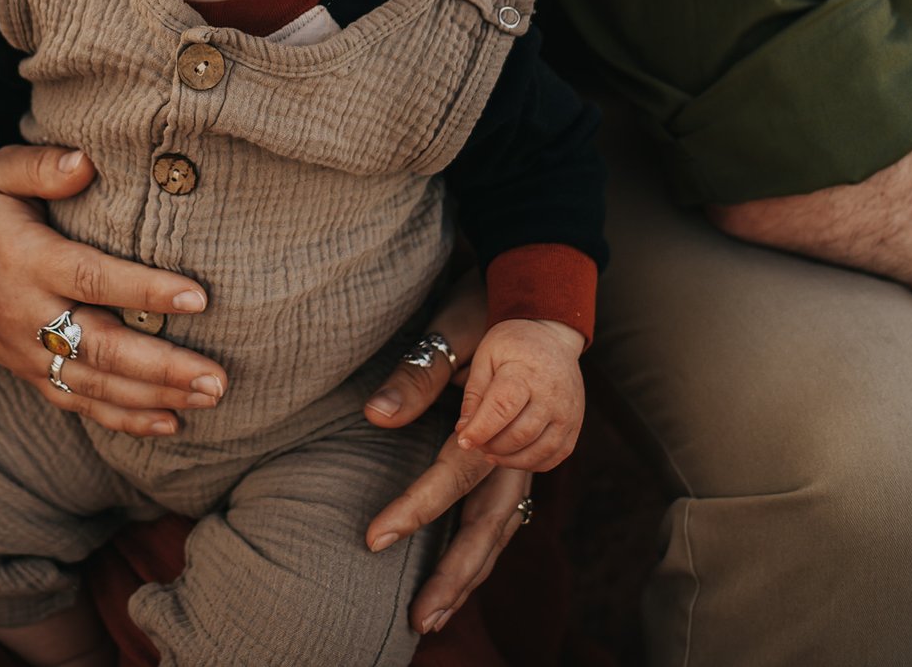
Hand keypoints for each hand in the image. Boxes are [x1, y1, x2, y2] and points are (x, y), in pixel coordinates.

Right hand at [0, 144, 229, 437]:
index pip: (92, 279)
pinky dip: (122, 419)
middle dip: (163, 367)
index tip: (198, 297)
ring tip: (210, 398)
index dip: (145, 290)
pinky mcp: (27, 373)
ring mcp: (24, 352)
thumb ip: (41, 165)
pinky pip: (76, 403)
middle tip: (218, 378)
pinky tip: (170, 423)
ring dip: (154, 397)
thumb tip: (88, 162)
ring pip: (94, 386)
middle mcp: (25, 315)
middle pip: (101, 348)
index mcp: (26, 261)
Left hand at [359, 280, 540, 634]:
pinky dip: (484, 552)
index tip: (374, 540)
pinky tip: (461, 576)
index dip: (417, 509)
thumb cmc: (487, 306)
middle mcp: (526, 446)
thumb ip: (417, 376)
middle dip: (455, 575)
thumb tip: (375, 416)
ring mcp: (534, 457)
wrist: (537, 293)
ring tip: (432, 616)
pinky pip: (507, 516)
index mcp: (503, 415)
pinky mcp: (529, 460)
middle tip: (417, 619)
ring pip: (503, 528)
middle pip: (491, 523)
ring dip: (469, 575)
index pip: (457, 472)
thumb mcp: (450, 329)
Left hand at [454, 318, 584, 470]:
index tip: (464, 440)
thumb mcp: (485, 357)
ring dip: (509, 460)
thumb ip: (474, 394)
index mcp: (526, 373)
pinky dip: (531, 463)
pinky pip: (555, 457)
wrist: (552, 336)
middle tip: (476, 443)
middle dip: (492, 446)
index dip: (480, 430)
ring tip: (491, 452)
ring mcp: (568, 412)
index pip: (502, 409)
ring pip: (538, 451)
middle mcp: (552, 395)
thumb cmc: (514, 346)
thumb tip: (464, 430)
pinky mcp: (575, 425)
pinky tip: (513, 455)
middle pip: (520, 435)